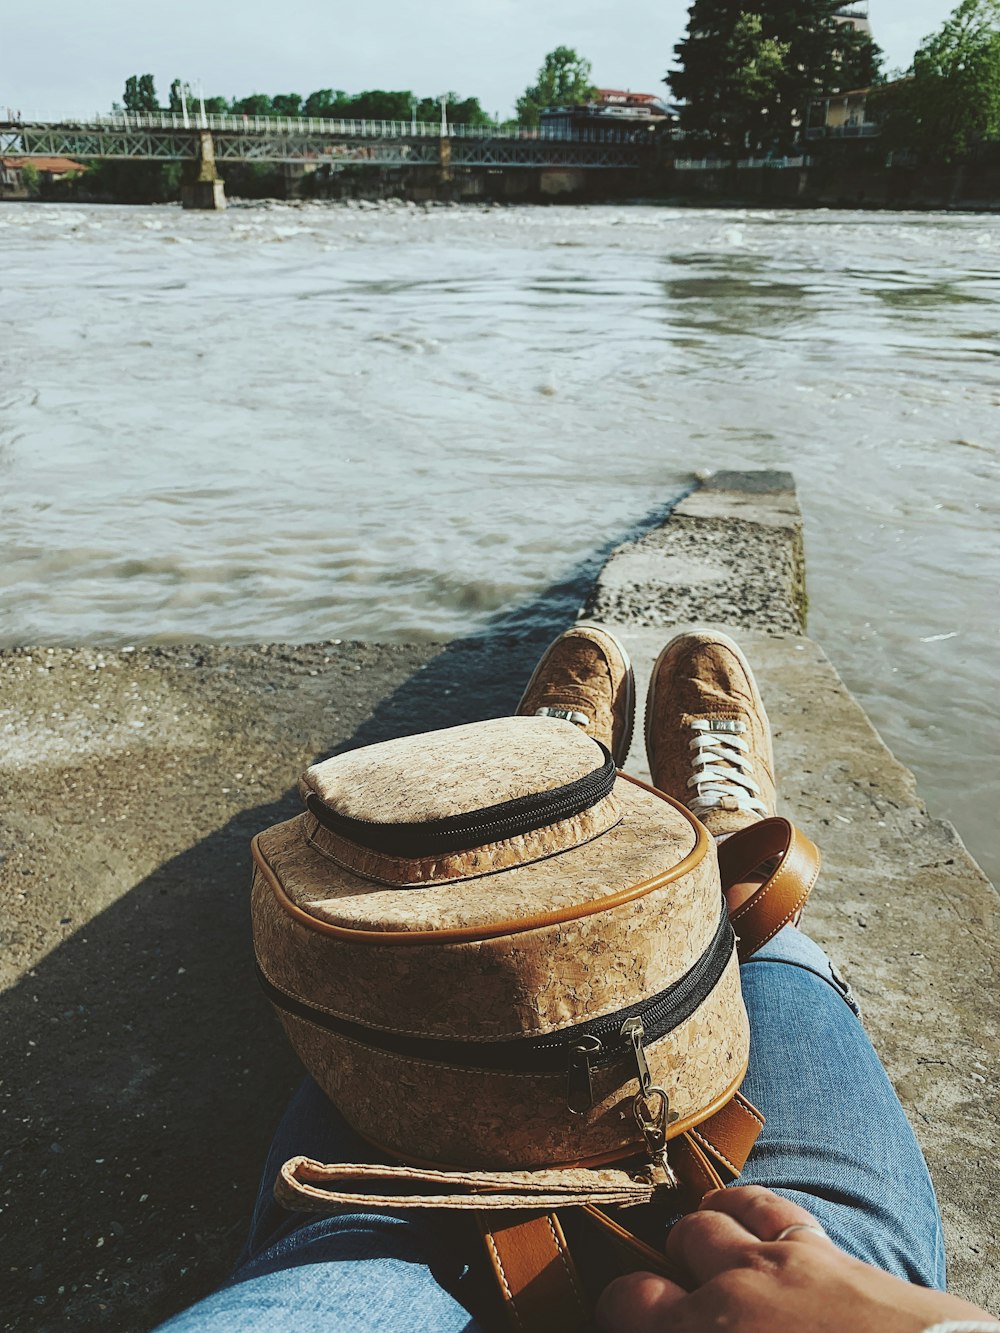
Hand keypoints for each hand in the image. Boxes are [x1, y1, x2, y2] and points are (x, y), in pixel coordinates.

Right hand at [596, 1186, 995, 1332]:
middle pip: (673, 1252)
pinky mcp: (822, 1250)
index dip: (616, 1313)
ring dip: (701, 1234)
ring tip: (699, 1251)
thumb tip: (676, 1321)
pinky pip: (769, 1206)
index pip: (625, 1304)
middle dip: (665, 1274)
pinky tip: (744, 1217)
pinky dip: (747, 1209)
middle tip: (672, 1303)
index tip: (621, 1324)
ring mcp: (776, 1263)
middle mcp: (729, 1290)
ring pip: (714, 1219)